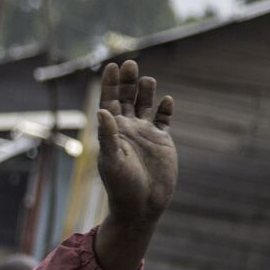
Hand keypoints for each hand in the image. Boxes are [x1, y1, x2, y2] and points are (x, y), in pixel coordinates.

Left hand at [95, 60, 176, 224]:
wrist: (141, 206)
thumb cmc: (122, 186)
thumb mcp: (113, 160)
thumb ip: (108, 135)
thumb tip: (103, 110)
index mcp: (112, 131)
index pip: (109, 102)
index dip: (110, 84)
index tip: (111, 66)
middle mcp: (127, 129)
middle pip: (127, 98)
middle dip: (128, 82)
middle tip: (130, 63)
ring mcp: (145, 134)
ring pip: (145, 105)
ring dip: (145, 92)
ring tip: (147, 79)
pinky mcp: (162, 141)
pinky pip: (163, 120)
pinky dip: (165, 110)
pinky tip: (167, 100)